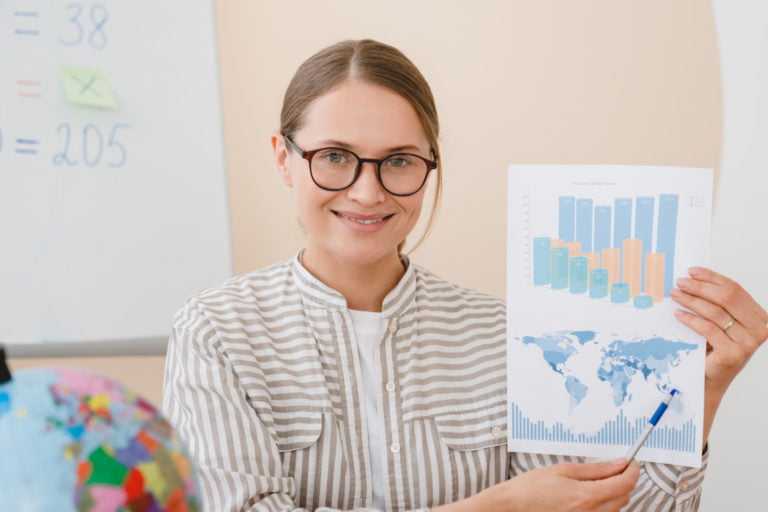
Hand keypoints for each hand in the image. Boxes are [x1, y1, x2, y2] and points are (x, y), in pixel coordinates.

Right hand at [433, 458, 638, 511]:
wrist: (514, 507)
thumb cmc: (532, 487)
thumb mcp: (564, 470)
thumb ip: (595, 469)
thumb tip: (618, 463)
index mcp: (587, 496)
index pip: (625, 483)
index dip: (633, 470)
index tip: (631, 461)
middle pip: (624, 497)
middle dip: (624, 480)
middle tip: (615, 467)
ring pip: (616, 508)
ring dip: (615, 493)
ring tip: (599, 480)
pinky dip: (604, 504)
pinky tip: (591, 494)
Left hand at [671, 267, 767, 394]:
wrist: (711, 378)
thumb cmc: (715, 347)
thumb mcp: (721, 322)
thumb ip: (717, 303)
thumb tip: (693, 278)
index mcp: (759, 317)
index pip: (736, 290)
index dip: (712, 278)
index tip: (692, 271)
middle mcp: (760, 329)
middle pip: (727, 298)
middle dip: (701, 287)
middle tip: (681, 283)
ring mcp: (749, 343)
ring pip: (716, 312)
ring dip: (692, 300)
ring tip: (676, 295)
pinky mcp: (733, 354)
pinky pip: (708, 329)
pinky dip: (691, 319)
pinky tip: (678, 314)